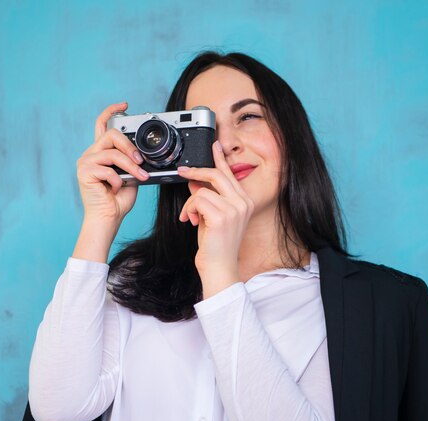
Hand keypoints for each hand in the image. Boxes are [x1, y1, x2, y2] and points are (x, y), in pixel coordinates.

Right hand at [76, 102, 148, 223]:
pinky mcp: (84, 172)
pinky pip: (108, 170)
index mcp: (100, 153)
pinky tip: (116, 188)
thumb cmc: (118, 200)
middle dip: (130, 147)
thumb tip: (141, 152)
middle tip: (141, 161)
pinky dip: (118, 180)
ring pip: (112, 153)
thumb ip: (131, 160)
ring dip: (130, 166)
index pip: (101, 125)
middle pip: (111, 135)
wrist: (109, 218)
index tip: (125, 105)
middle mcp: (90, 154)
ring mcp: (85, 162)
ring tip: (139, 176)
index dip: (112, 111)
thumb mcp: (130, 175)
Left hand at [177, 141, 253, 296]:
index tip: (214, 144)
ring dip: (190, 203)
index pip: (230, 174)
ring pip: (202, 190)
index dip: (220, 158)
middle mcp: (243, 203)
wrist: (219, 268)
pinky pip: (197, 200)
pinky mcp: (222, 217)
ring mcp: (234, 209)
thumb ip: (206, 199)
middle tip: (183, 173)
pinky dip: (189, 209)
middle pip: (217, 175)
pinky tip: (191, 221)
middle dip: (196, 172)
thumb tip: (195, 183)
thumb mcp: (209, 217)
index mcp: (244, 202)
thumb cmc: (215, 247)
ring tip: (190, 217)